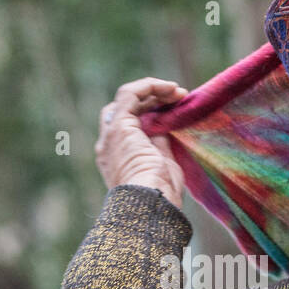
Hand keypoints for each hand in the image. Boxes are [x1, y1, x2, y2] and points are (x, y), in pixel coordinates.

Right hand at [95, 77, 188, 209]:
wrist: (150, 201)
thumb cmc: (161, 194)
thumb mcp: (162, 165)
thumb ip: (159, 145)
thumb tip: (165, 128)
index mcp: (118, 158)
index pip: (129, 125)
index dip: (151, 113)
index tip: (176, 112)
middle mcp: (109, 144)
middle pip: (126, 110)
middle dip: (153, 100)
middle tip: (179, 99)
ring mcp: (111, 134)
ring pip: (127, 99)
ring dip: (154, 91)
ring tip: (178, 92)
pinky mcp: (119, 125)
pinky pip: (130, 94)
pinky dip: (149, 86)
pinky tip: (169, 88)